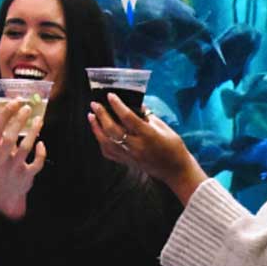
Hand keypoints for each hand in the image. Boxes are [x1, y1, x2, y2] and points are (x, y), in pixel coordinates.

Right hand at [0, 98, 45, 219]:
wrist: (6, 190)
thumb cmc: (1, 162)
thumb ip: (2, 133)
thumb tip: (15, 109)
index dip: (6, 114)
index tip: (15, 102)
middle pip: (10, 138)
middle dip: (19, 121)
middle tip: (27, 108)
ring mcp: (13, 169)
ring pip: (25, 148)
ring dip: (32, 132)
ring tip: (38, 120)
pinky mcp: (25, 176)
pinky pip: (36, 163)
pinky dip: (40, 153)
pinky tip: (41, 144)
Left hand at [88, 94, 206, 204]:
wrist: (175, 170)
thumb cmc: (173, 146)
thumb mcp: (164, 127)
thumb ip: (147, 116)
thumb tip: (134, 105)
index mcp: (148, 135)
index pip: (128, 118)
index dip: (118, 105)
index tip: (110, 96)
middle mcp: (136, 146)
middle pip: (113, 129)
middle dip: (102, 115)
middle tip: (95, 104)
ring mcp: (129, 155)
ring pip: (106, 141)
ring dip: (96, 127)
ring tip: (91, 116)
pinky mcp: (126, 162)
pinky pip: (108, 152)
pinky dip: (101, 141)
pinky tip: (98, 132)